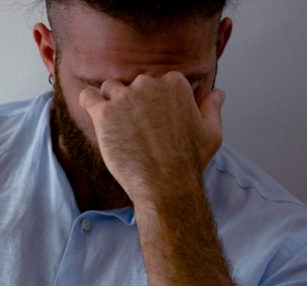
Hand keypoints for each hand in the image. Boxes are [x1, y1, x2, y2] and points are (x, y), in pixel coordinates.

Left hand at [78, 71, 224, 203]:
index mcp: (174, 83)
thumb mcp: (211, 133)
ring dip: (111, 102)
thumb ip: (212, 108)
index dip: (153, 100)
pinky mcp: (104, 113)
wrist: (165, 185)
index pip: (156, 80)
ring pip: (109, 88)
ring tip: (117, 127)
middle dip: (132, 102)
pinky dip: (89, 102)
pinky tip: (94, 114)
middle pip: (132, 84)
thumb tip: (218, 93)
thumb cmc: (189, 162)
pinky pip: (87, 96)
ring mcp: (125, 97)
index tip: (153, 119)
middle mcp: (149, 84)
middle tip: (136, 129)